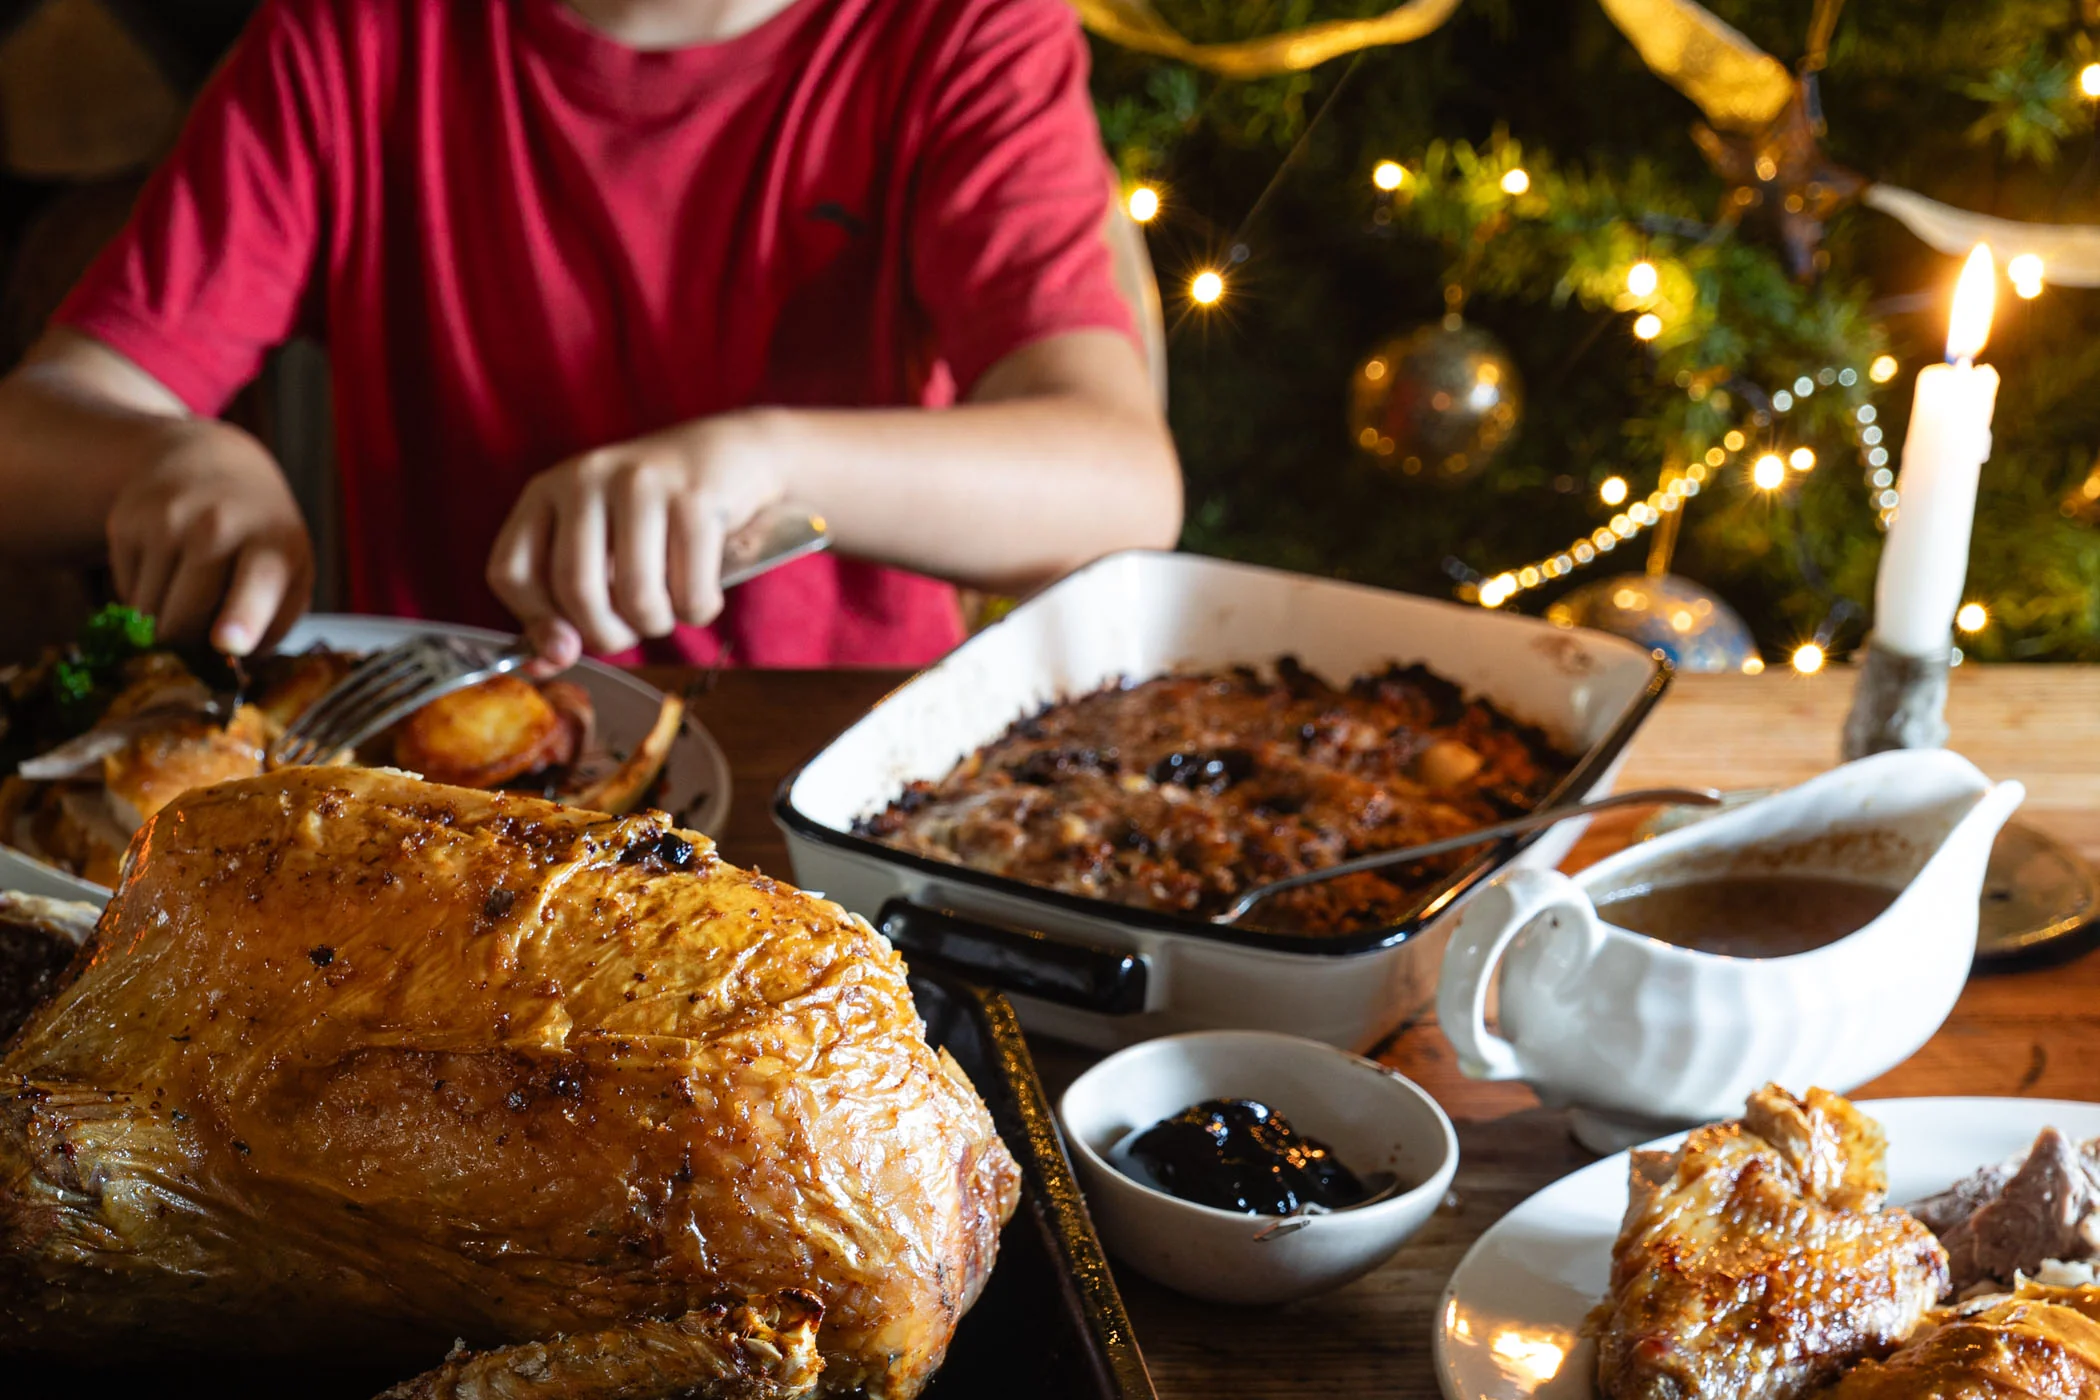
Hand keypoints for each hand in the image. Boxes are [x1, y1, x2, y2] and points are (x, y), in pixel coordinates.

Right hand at [105, 421, 313, 654]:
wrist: (211, 464)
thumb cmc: (262, 538)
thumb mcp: (292, 573)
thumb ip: (271, 625)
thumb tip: (230, 669)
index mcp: (273, 545)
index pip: (255, 586)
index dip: (241, 619)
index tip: (228, 643)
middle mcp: (217, 528)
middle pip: (183, 619)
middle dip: (189, 646)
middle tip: (206, 637)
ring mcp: (165, 522)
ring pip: (148, 614)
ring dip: (165, 623)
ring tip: (191, 591)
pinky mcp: (125, 523)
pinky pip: (125, 593)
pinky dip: (144, 597)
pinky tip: (168, 567)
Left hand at [486, 416, 785, 668]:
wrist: (732, 456)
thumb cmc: (656, 518)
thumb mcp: (597, 550)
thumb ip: (563, 608)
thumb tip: (545, 663)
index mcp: (547, 491)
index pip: (511, 573)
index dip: (538, 622)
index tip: (568, 642)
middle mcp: (585, 478)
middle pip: (576, 591)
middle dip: (609, 635)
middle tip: (632, 628)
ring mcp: (641, 483)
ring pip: (636, 598)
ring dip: (658, 624)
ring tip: (670, 604)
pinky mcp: (695, 498)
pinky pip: (690, 592)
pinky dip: (699, 610)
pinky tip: (703, 587)